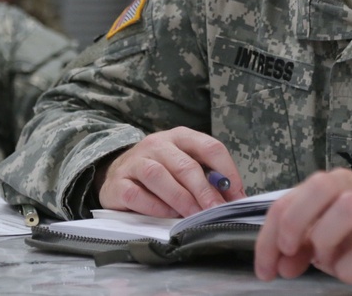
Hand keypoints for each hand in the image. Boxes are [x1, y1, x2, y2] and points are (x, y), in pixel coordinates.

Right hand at [97, 127, 244, 217]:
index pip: (209, 146)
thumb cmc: (159, 170)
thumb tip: (235, 199)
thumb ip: (207, 178)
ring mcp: (135, 161)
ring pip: (159, 176)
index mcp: (180, 136)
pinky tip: (168, 215)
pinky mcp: (118, 182)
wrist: (115, 173)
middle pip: (185, 164)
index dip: (227, 171)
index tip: (236, 196)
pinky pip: (137, 194)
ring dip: (180, 198)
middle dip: (204, 190)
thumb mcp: (183, 165)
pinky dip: (155, 206)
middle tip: (216, 210)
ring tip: (194, 215)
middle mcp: (157, 144)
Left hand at [255, 169, 351, 295]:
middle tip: (292, 254)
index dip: (268, 238)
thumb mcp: (332, 236)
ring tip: (329, 262)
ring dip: (327, 242)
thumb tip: (276, 262)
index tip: (265, 269)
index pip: (288, 201)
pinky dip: (350, 268)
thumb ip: (303, 241)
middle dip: (295, 223)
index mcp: (335, 185)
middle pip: (318, 187)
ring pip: (346, 209)